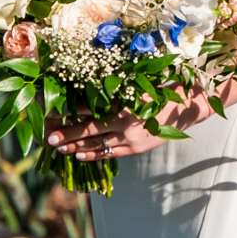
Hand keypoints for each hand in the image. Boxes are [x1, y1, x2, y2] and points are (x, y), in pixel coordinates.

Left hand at [48, 90, 215, 163]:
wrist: (188, 107)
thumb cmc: (162, 87)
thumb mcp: (138, 81)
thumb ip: (115, 86)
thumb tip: (88, 85)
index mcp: (126, 102)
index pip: (92, 108)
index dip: (71, 110)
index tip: (53, 111)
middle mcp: (127, 122)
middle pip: (90, 129)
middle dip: (67, 133)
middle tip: (48, 137)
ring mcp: (132, 138)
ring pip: (98, 144)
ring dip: (75, 146)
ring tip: (57, 148)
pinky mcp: (137, 149)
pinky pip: (110, 153)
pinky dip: (93, 155)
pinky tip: (78, 155)